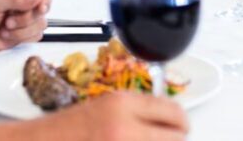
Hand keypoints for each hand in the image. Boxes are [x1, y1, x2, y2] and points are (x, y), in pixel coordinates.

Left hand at [0, 0, 51, 54]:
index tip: (39, 8)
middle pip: (45, 6)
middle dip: (26, 17)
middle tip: (9, 20)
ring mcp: (28, 15)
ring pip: (41, 23)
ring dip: (21, 29)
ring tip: (6, 27)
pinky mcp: (28, 31)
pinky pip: (37, 35)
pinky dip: (21, 37)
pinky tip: (8, 34)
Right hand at [0, 92, 189, 140]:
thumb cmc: (63, 131)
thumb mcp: (103, 108)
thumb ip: (136, 110)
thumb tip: (170, 120)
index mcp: (122, 104)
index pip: (175, 113)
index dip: (179, 122)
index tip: (178, 126)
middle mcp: (126, 129)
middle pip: (177, 138)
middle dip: (173, 139)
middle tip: (165, 138)